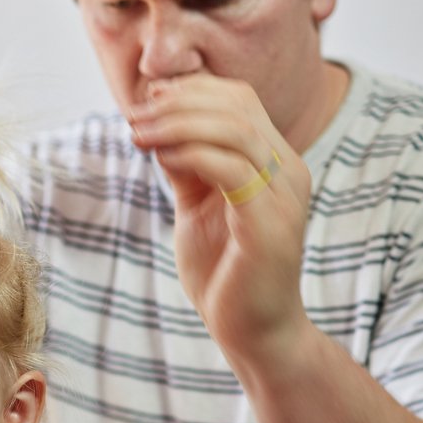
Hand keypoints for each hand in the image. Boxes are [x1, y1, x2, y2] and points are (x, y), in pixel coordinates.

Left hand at [127, 74, 313, 369]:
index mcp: (275, 162)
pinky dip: (191, 155)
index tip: (145, 101)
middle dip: (178, 103)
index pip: (240, 99)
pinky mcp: (270, 223)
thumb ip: (186, 166)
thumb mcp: (197, 206)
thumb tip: (156, 126)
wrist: (251, 332)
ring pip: (235, 130)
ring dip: (177, 124)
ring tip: (137, 134)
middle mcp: (289, 171)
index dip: (191, 90)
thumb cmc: (225, 271)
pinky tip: (160, 158)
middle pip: (237, 106)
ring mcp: (284, 196)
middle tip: (134, 116)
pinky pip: (231, 170)